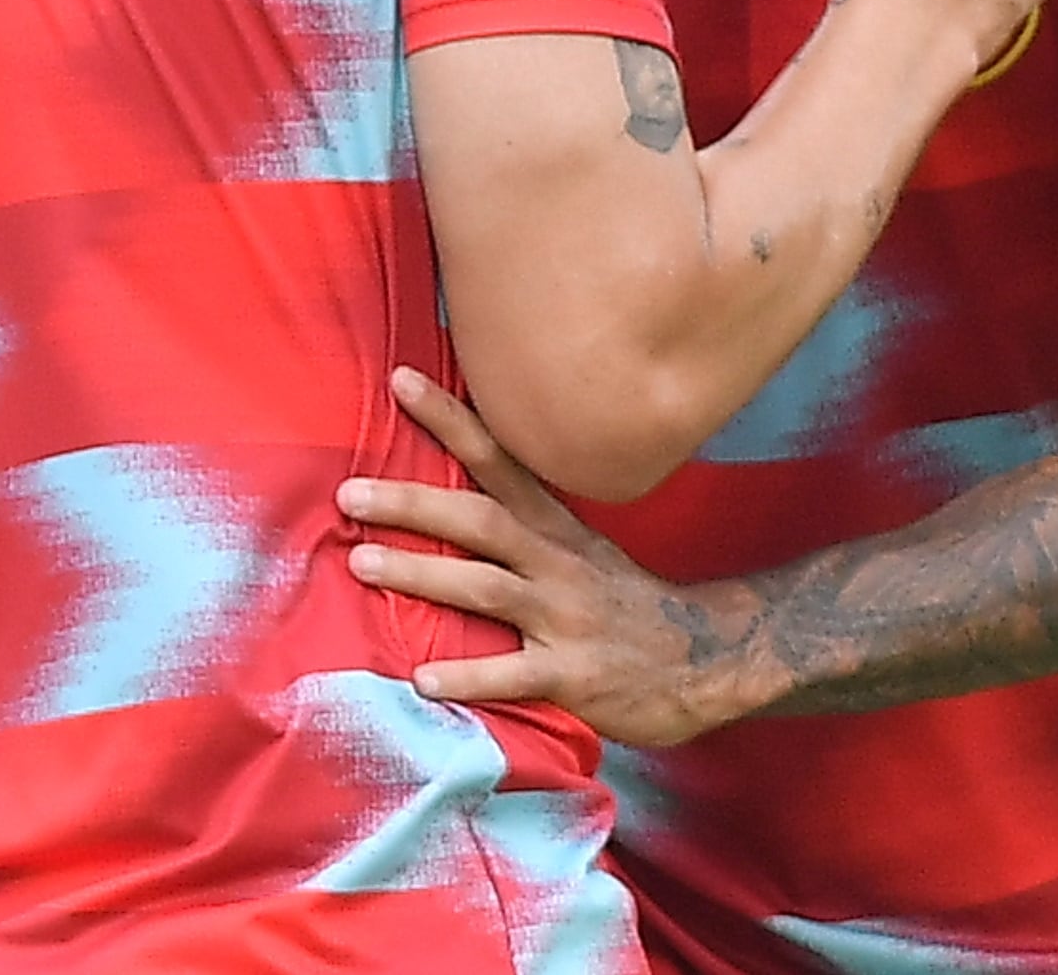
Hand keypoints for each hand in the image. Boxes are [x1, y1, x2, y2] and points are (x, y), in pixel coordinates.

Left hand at [338, 368, 765, 747]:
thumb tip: (448, 498)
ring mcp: (565, 618)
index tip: (401, 380)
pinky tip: (422, 678)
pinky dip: (468, 675)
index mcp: (556, 528)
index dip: (451, 419)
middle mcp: (557, 563)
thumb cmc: (627, 605)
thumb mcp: (581, 551)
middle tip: (349, 493)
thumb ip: (523, 527)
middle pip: (479, 520)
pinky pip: (514, 674)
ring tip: (362, 565)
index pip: (498, 459)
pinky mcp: (573, 676)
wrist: (707, 658)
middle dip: (412, 504)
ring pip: (486, 588)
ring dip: (422, 575)